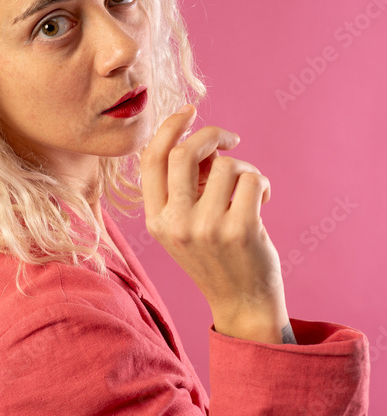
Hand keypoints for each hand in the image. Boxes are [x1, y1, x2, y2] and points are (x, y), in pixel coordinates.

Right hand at [139, 104, 289, 342]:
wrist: (242, 303)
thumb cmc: (216, 257)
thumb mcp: (182, 227)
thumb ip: (181, 189)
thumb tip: (199, 142)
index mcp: (155, 220)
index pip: (151, 160)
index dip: (168, 128)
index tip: (190, 112)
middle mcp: (175, 224)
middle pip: (183, 154)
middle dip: (210, 135)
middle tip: (230, 139)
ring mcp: (206, 228)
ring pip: (225, 166)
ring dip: (244, 169)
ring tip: (250, 190)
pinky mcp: (240, 229)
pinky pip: (253, 179)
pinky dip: (263, 184)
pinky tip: (264, 201)